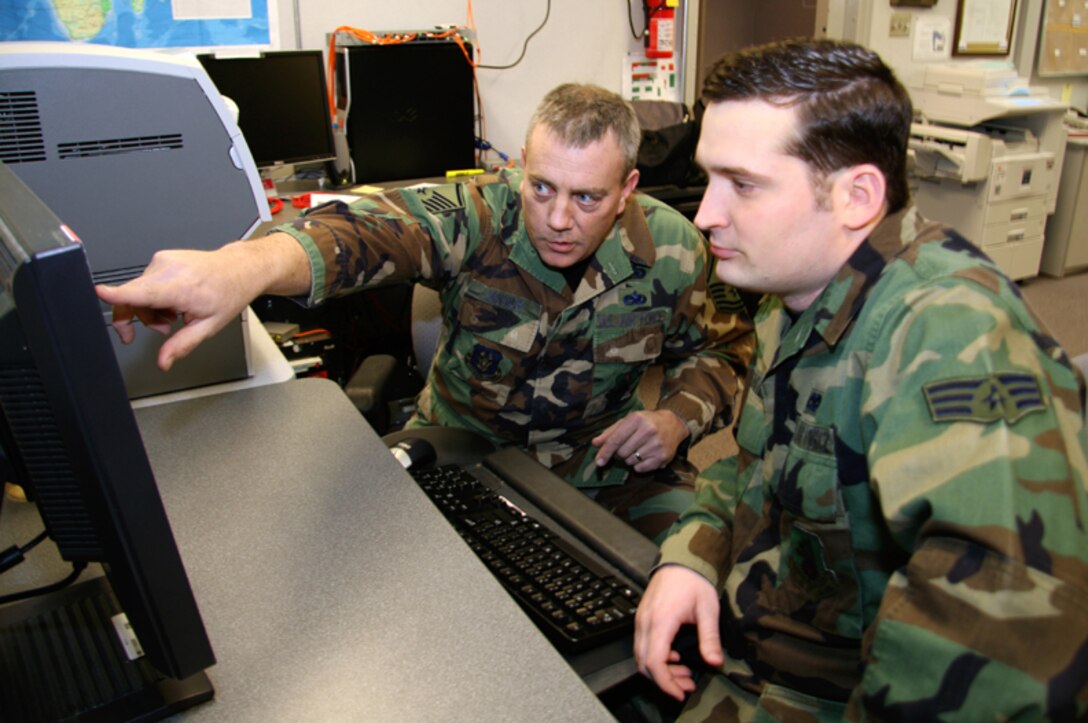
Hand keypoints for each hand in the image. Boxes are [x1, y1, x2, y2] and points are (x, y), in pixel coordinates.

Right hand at [95, 233, 308, 370]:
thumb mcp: (209, 326)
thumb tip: (163, 362)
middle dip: (139, 318)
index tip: (99, 293)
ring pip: (137, 291)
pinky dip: (155, 296)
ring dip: (150, 309)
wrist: (239, 269)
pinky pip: (145, 282)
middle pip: (131, 297)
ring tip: (175, 315)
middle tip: (162, 328)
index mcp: (180, 287)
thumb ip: (182, 345)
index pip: (141, 291)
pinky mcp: (161, 258)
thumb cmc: (228, 293)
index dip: (117, 295)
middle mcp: (167, 269)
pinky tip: (174, 300)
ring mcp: (162, 260)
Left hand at [592, 409, 688, 472]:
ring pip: (630, 462)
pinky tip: (644, 456)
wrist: (673, 425)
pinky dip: (638, 466)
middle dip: (619, 453)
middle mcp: (648, 431)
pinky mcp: (663, 457)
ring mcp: (656, 445)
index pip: (616, 439)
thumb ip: (610, 432)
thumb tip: (595, 443)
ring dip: (629, 459)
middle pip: (622, 453)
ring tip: (638, 449)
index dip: (605, 452)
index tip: (598, 462)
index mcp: (637, 419)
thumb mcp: (628, 421)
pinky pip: (640, 469)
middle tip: (627, 446)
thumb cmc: (646, 422)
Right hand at [634, 565, 722, 700]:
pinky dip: (655, 658)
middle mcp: (646, 622)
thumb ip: (710, 638)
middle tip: (686, 685)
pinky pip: (642, 645)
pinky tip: (674, 657)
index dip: (666, 683)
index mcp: (661, 621)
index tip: (681, 692)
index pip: (655, 662)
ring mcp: (641, 620)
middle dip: (664, 681)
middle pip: (644, 663)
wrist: (680, 560)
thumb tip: (715, 662)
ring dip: (660, 671)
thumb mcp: (708, 609)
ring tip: (684, 673)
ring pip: (641, 656)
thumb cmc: (694, 581)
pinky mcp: (642, 619)